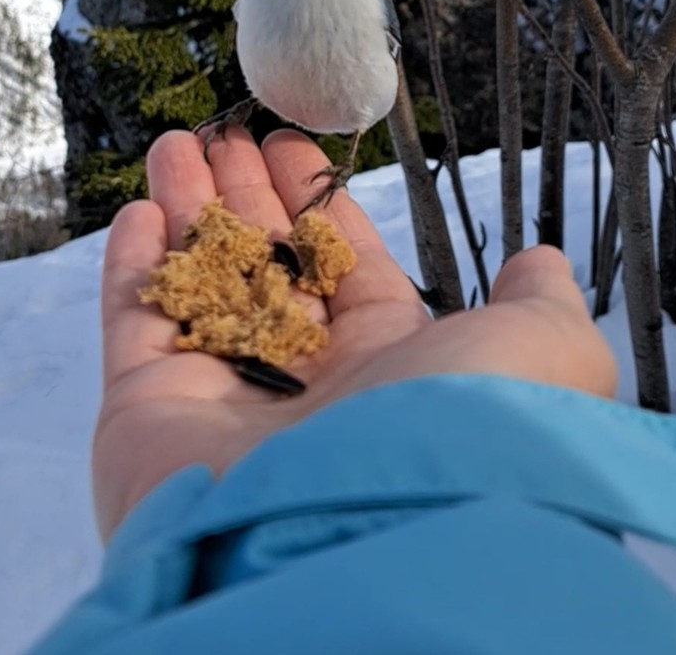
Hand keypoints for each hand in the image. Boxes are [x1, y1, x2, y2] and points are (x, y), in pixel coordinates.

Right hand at [92, 128, 615, 539]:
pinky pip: (138, 327)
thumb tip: (540, 264)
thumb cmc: (455, 433)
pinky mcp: (147, 415)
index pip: (341, 266)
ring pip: (199, 280)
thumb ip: (539, 305)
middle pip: (266, 263)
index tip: (289, 146)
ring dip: (185, 208)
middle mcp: (303, 383)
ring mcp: (220, 399)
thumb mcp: (541, 355)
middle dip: (244, 193)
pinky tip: (139, 212)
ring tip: (175, 143)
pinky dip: (134, 268)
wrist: (352, 544)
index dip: (315, 202)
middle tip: (221, 130)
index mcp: (387, 366)